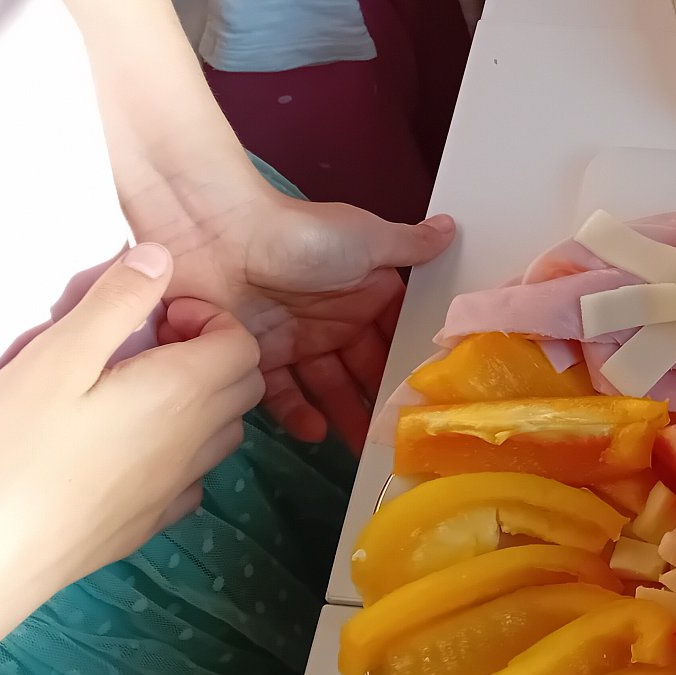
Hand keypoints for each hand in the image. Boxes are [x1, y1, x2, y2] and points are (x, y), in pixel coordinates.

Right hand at [0, 245, 261, 671]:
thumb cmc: (10, 451)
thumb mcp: (57, 357)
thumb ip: (116, 303)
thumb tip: (162, 259)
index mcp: (184, 395)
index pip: (243, 344)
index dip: (209, 319)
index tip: (157, 318)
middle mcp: (195, 444)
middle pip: (243, 386)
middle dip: (211, 354)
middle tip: (146, 346)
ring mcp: (175, 491)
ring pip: (222, 434)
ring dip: (199, 402)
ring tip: (134, 390)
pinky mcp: (146, 526)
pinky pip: (190, 479)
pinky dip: (179, 453)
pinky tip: (127, 446)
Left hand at [147, 178, 454, 451]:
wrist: (222, 239)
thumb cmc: (305, 236)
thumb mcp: (368, 239)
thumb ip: (411, 245)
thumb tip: (453, 228)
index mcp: (365, 290)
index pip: (394, 334)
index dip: (410, 363)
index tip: (431, 396)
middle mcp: (333, 318)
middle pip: (362, 367)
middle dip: (380, 398)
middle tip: (400, 435)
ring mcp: (295, 340)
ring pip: (326, 386)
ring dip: (344, 414)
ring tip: (363, 446)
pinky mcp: (257, 357)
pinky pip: (281, 394)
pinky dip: (298, 415)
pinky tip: (316, 433)